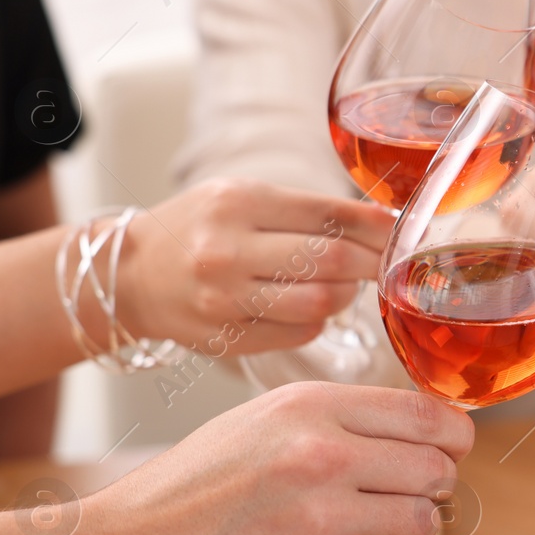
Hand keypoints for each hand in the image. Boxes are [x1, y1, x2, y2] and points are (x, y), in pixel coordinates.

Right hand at [0, 383, 474, 534]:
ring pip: (422, 523)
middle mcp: (321, 456)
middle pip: (435, 469)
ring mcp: (319, 522)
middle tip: (410, 495)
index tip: (453, 449)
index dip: (453, 436)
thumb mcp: (257, 425)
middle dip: (432, 485)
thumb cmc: (184, 490)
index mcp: (309, 408)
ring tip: (367, 531)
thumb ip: (332, 422)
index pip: (425, 414)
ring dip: (407, 532)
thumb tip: (414, 430)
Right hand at [120, 178, 393, 353]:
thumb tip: (384, 224)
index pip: (330, 214)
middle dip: (372, 265)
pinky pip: (298, 333)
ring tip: (343, 286)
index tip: (402, 233)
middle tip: (387, 266)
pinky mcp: (224, 336)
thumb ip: (307, 211)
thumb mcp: (245, 198)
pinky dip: (316, 321)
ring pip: (319, 303)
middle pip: (331, 261)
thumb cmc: (200, 228)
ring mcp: (223, 298)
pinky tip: (310, 309)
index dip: (377, 227)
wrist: (131, 273)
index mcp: (238, 202)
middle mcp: (226, 249)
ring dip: (345, 296)